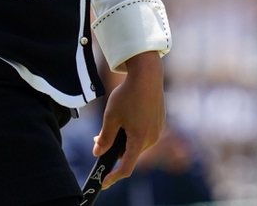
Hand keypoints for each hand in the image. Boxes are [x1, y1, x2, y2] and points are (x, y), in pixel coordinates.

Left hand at [92, 52, 164, 187]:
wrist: (148, 75)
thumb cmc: (128, 95)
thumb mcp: (111, 117)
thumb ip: (105, 137)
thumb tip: (97, 152)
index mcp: (140, 139)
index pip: (127, 167)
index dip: (114, 177)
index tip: (104, 182)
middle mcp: (152, 137)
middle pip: (131, 153)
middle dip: (115, 151)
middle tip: (98, 140)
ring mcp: (157, 129)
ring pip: (137, 143)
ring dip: (124, 140)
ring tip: (113, 124)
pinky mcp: (159, 121)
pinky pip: (144, 133)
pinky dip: (133, 131)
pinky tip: (126, 117)